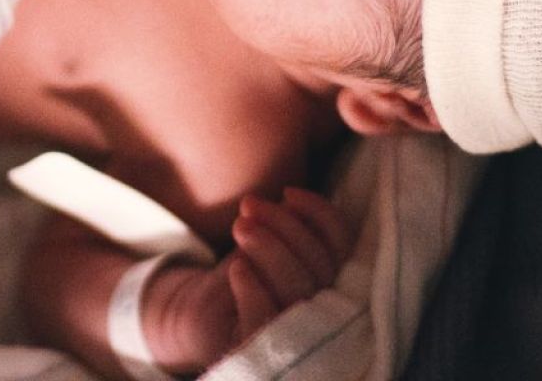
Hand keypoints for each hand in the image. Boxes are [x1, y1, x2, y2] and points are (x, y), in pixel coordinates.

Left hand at [141, 188, 350, 373]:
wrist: (199, 311)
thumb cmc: (243, 273)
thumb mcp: (266, 241)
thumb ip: (287, 228)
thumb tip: (291, 202)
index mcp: (330, 284)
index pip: (342, 248)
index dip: (321, 215)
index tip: (288, 191)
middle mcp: (323, 316)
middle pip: (320, 267)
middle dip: (284, 226)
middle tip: (249, 205)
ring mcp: (294, 338)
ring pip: (298, 291)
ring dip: (269, 250)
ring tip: (240, 226)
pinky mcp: (257, 349)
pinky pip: (265, 321)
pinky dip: (253, 289)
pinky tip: (236, 269)